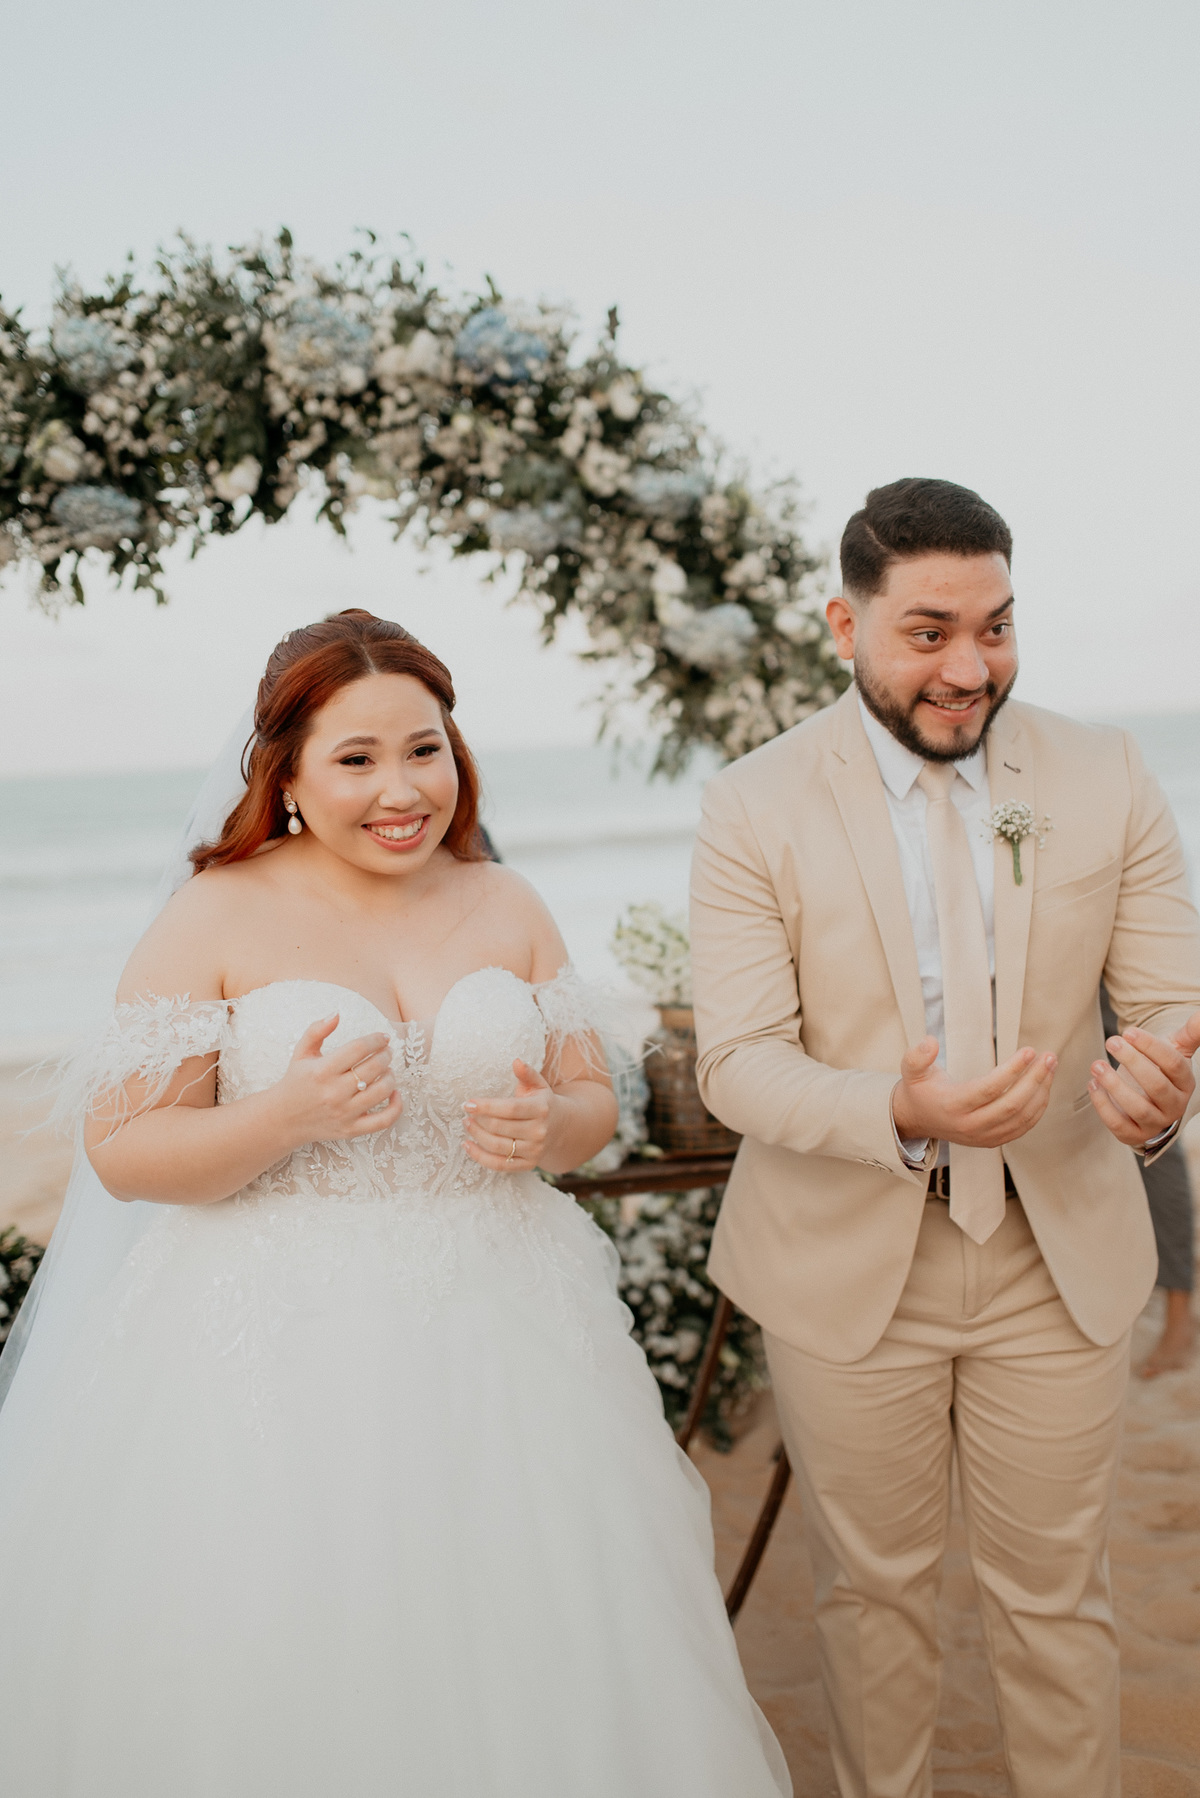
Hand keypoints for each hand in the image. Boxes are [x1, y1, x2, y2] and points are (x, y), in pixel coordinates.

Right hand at [271, 1015, 401, 1147]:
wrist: (283, 1119)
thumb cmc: (296, 1082)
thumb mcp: (301, 1053)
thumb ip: (317, 1030)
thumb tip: (337, 1013)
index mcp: (322, 1071)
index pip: (358, 1048)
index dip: (376, 1040)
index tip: (383, 1037)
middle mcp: (333, 1092)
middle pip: (374, 1068)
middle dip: (386, 1055)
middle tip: (387, 1052)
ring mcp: (343, 1113)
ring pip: (382, 1091)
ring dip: (391, 1076)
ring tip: (387, 1070)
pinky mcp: (350, 1130)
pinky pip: (383, 1120)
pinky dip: (395, 1107)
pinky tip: (394, 1093)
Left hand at [463, 1059, 554, 1171]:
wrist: (562, 1128)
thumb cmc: (543, 1102)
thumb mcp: (538, 1085)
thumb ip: (527, 1073)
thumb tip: (516, 1061)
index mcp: (541, 1109)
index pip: (510, 1109)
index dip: (487, 1107)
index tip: (468, 1103)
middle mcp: (539, 1132)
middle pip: (500, 1128)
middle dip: (479, 1120)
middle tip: (466, 1112)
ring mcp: (534, 1151)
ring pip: (498, 1146)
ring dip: (476, 1135)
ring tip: (466, 1124)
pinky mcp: (528, 1165)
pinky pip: (499, 1165)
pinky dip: (480, 1157)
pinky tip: (467, 1145)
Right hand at [892, 1037, 1057, 1148]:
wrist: (917, 1120)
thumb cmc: (919, 1091)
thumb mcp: (911, 1070)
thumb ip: (917, 1055)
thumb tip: (930, 1042)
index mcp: (952, 1106)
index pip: (988, 1089)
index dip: (1012, 1070)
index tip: (1028, 1052)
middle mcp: (970, 1125)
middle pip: (1011, 1105)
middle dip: (1035, 1079)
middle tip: (1048, 1057)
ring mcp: (983, 1136)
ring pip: (1022, 1117)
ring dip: (1041, 1091)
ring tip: (1050, 1067)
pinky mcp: (993, 1141)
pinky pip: (1023, 1127)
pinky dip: (1038, 1107)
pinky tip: (1044, 1087)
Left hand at [1088, 1009, 1199, 1147]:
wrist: (1148, 1101)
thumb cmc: (1160, 1069)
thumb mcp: (1175, 1050)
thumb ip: (1190, 1032)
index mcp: (1186, 1083)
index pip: (1173, 1064)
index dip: (1151, 1047)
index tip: (1128, 1031)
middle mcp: (1175, 1105)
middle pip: (1156, 1085)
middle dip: (1132, 1062)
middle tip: (1112, 1041)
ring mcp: (1155, 1122)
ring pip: (1138, 1108)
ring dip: (1114, 1086)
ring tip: (1096, 1065)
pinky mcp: (1134, 1135)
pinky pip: (1118, 1124)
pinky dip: (1103, 1105)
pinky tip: (1093, 1084)